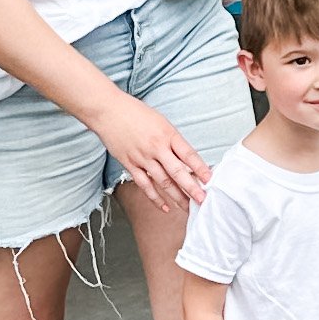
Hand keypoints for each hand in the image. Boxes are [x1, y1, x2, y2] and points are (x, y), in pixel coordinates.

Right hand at [95, 90, 211, 210]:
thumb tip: (186, 159)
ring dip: (177, 197)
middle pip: (177, 172)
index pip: (189, 154)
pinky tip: (165, 207)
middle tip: (202, 200)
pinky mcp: (130, 165)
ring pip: (163, 182)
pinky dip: (155, 198)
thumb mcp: (161, 122)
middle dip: (192, 188)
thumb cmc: (136, 113)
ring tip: (188, 208)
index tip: (210, 180)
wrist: (109, 111)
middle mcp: (157, 147)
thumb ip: (173, 140)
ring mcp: (142, 158)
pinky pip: (145, 185)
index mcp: (168, 134)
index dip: (201, 169)